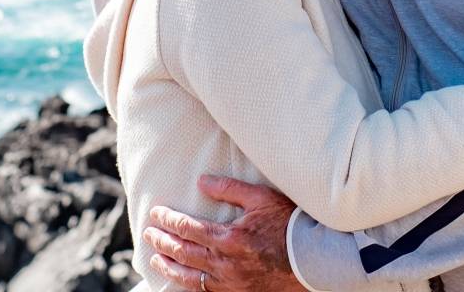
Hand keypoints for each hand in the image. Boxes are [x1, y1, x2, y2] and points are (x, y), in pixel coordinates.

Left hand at [140, 175, 302, 291]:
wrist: (315, 260)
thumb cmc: (290, 225)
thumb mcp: (262, 198)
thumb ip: (229, 189)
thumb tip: (201, 182)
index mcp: (228, 237)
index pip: (187, 228)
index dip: (168, 220)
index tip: (156, 214)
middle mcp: (225, 262)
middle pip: (183, 252)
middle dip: (162, 242)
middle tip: (148, 234)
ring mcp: (231, 282)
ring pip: (190, 277)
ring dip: (170, 266)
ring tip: (156, 259)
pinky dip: (190, 286)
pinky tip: (182, 281)